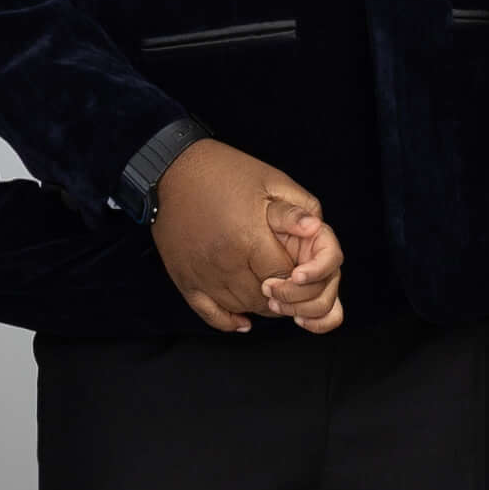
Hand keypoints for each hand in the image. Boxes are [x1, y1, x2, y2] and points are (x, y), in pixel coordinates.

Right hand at [151, 139, 346, 334]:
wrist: (172, 169)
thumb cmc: (224, 171)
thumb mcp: (270, 179)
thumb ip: (299, 207)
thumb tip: (316, 231)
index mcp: (249, 237)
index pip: (285, 276)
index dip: (299, 277)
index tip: (299, 269)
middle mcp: (225, 262)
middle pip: (265, 298)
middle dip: (282, 293)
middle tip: (286, 281)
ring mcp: (202, 274)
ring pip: (241, 308)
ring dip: (259, 304)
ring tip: (267, 290)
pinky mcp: (184, 280)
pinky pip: (210, 314)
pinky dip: (229, 321)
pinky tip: (242, 319)